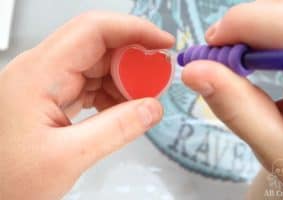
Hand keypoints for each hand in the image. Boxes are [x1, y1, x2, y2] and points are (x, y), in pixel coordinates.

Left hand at [0, 12, 173, 199]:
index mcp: (38, 73)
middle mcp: (42, 69)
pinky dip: (113, 93)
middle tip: (158, 80)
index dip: (134, 30)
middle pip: (99, 46)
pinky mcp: (54, 94)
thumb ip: (116, 130)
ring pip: (98, 64)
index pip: (94, 30)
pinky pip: (92, 83)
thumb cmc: (7, 179)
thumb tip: (152, 108)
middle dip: (134, 60)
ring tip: (144, 99)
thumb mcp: (67, 157)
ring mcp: (48, 81)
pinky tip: (123, 109)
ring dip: (126, 79)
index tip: (163, 44)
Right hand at [182, 0, 282, 190]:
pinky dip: (262, 33)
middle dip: (249, 24)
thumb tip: (194, 71)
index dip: (252, 23)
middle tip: (215, 49)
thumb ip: (236, 108)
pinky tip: (250, 54)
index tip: (212, 42)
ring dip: (254, 28)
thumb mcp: (276, 146)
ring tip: (231, 57)